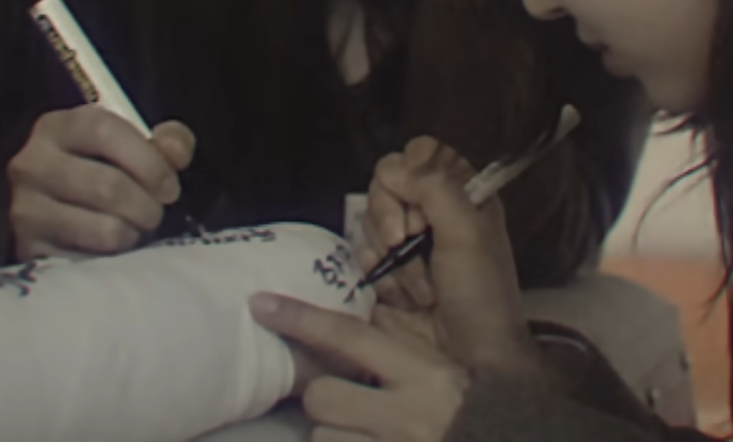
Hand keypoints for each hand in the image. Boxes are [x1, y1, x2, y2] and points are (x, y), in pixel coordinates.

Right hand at [9, 107, 194, 259]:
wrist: (57, 216)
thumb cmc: (104, 172)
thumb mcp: (136, 146)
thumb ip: (167, 141)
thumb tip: (175, 153)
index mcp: (58, 127)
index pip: (103, 131)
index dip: (147, 161)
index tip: (169, 187)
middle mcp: (32, 164)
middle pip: (108, 186)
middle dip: (147, 206)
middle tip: (154, 214)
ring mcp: (26, 210)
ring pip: (105, 230)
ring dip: (133, 234)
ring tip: (134, 229)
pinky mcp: (30, 251)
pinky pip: (91, 262)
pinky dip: (113, 259)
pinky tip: (112, 249)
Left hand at [254, 293, 469, 441]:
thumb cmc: (470, 412)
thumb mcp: (440, 374)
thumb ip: (397, 352)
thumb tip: (340, 330)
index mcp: (423, 374)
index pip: (350, 337)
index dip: (301, 319)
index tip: (262, 304)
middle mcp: (406, 414)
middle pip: (322, 396)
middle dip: (326, 401)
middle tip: (349, 406)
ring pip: (322, 438)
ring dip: (336, 436)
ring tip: (367, 436)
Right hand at [363, 138, 542, 375]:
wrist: (468, 358)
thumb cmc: (480, 296)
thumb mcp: (467, 233)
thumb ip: (435, 187)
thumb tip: (399, 165)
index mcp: (461, 194)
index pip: (420, 154)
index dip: (412, 177)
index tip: (422, 210)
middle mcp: (432, 211)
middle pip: (385, 182)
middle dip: (393, 218)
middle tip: (412, 243)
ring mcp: (406, 240)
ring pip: (369, 218)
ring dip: (393, 257)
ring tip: (420, 285)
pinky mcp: (384, 269)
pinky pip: (360, 252)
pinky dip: (378, 275)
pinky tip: (402, 296)